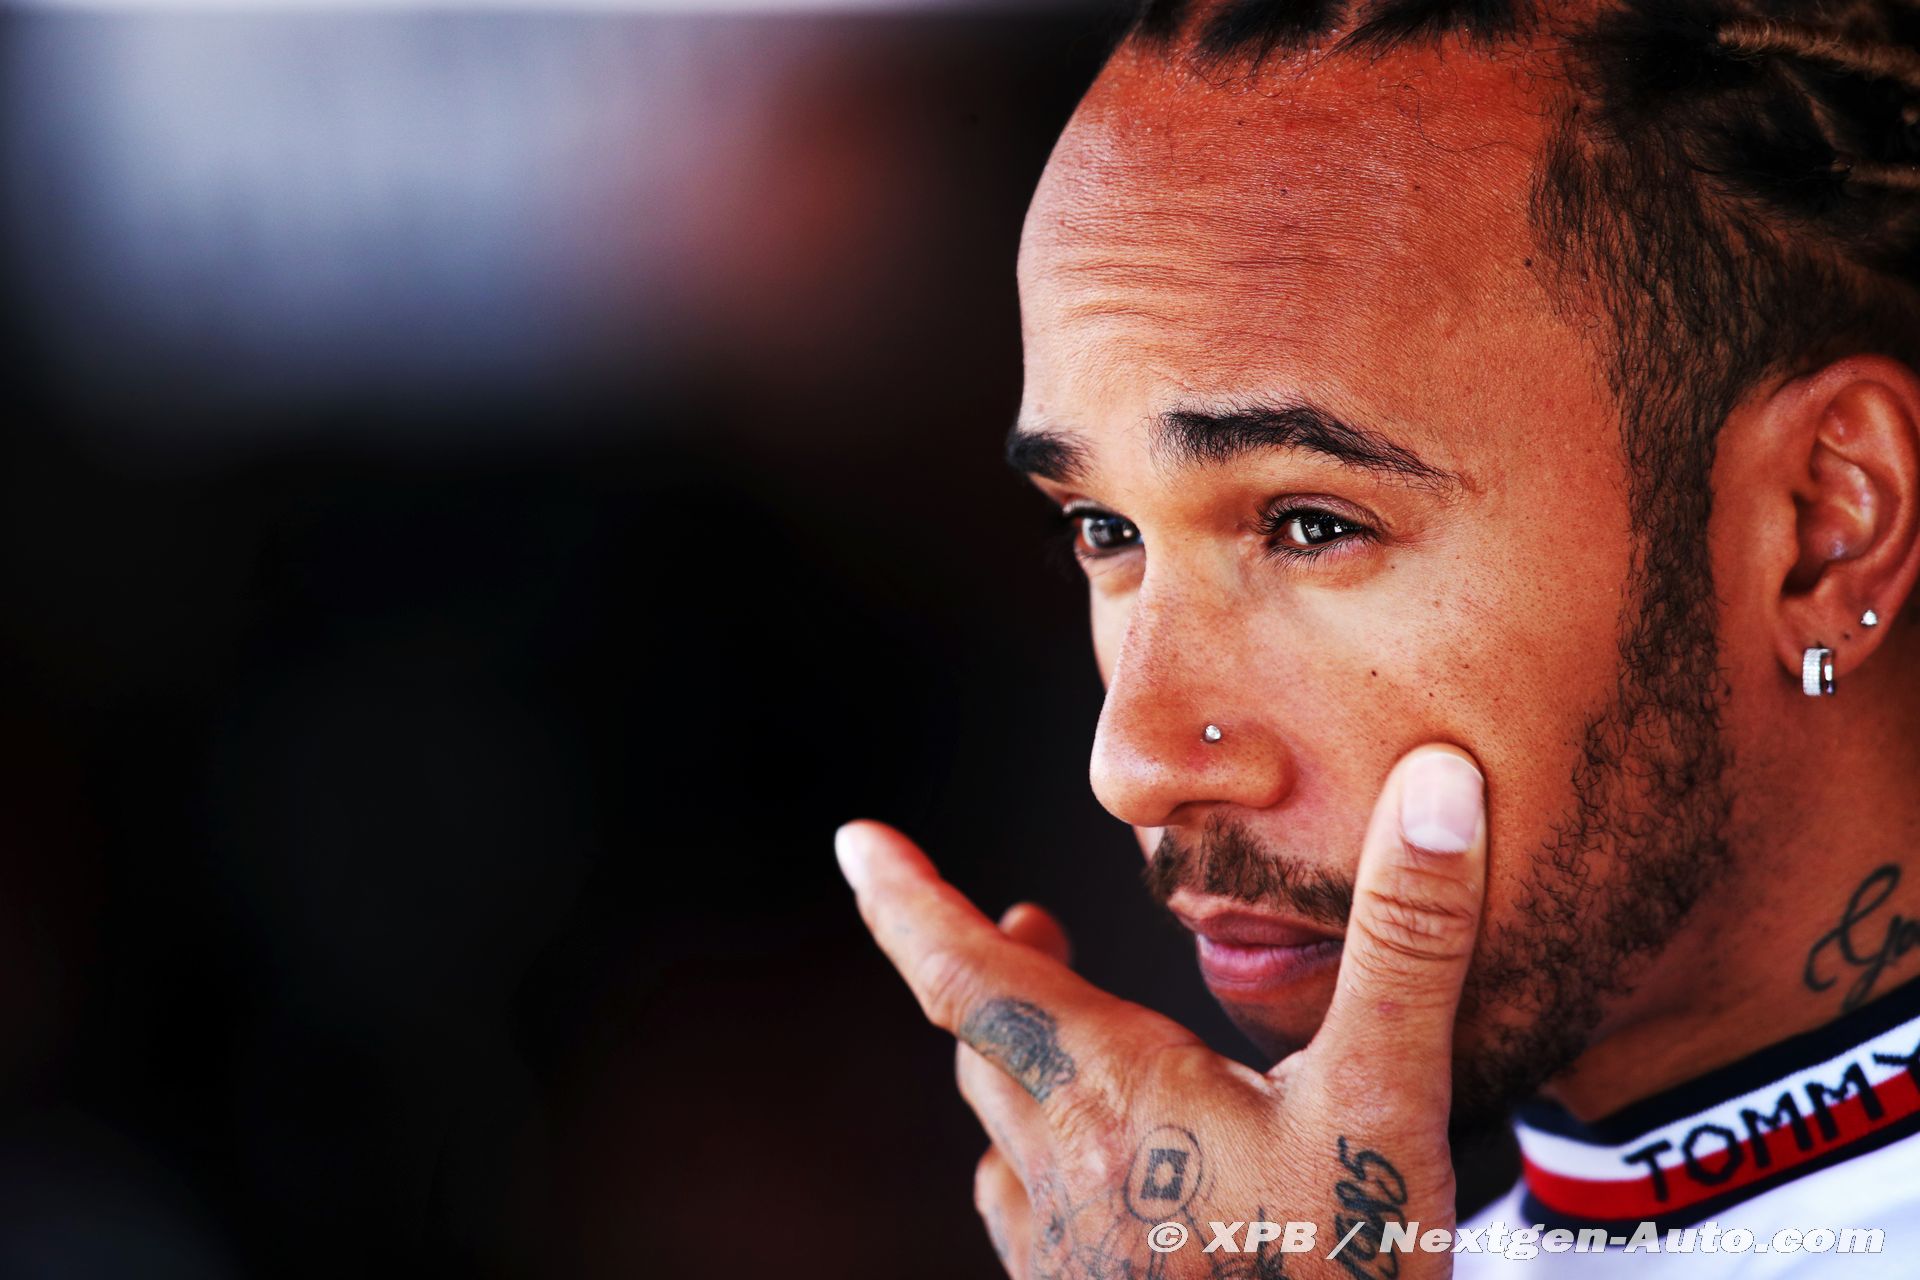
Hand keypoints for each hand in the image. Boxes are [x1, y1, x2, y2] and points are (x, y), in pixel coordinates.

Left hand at [837, 745, 1486, 1278]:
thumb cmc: (1341, 1277)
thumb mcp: (1386, 1097)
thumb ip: (1408, 940)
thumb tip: (1438, 784)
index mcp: (1109, 1091)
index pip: (965, 974)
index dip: (905, 901)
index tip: (856, 843)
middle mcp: (1062, 1166)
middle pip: (981, 1040)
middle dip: (979, 964)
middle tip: (1009, 918)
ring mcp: (1063, 1248)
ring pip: (1000, 1124)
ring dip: (1008, 1055)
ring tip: (1040, 1017)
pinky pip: (1023, 1208)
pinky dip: (1029, 1153)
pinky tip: (1062, 1169)